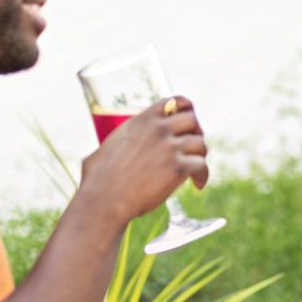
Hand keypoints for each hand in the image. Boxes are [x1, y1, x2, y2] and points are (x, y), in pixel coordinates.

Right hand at [78, 97, 209, 226]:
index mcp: (142, 120)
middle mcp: (158, 129)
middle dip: (196, 133)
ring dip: (200, 156)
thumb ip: (116, 145)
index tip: (189, 122)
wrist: (104, 199)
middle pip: (192, 120)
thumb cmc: (97, 180)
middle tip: (194, 148)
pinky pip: (202, 166)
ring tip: (194, 169)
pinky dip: (203, 176)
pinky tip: (198, 185)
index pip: (174, 101)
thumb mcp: (105, 148)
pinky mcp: (178, 168)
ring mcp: (170, 148)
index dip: (187, 109)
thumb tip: (104, 154)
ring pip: (200, 144)